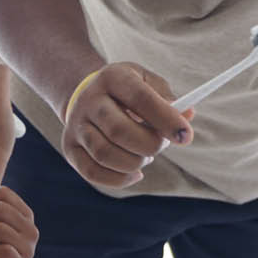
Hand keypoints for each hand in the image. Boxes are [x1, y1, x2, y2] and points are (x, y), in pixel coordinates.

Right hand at [62, 62, 192, 187]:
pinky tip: (135, 173)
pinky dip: (120, 179)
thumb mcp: (147, 83)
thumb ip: (168, 98)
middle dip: (150, 144)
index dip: (165, 118)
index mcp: (113, 77)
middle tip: (163, 145)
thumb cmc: (127, 92)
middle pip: (119, 130)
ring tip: (146, 155)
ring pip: (105, 154)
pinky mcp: (70, 148)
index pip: (140, 98)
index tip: (186, 135)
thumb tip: (187, 116)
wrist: (86, 95)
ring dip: (135, 162)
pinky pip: (93, 172)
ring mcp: (76, 125)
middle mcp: (90, 100)